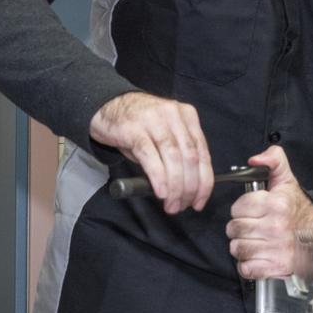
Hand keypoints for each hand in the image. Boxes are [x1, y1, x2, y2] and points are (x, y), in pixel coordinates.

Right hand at [89, 91, 212, 214]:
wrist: (108, 106)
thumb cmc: (140, 126)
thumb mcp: (164, 135)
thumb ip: (179, 154)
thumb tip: (187, 188)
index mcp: (188, 116)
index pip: (203, 152)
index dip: (204, 181)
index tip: (200, 201)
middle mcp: (174, 116)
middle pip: (190, 157)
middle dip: (189, 187)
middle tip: (182, 206)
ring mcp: (154, 121)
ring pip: (173, 158)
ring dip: (175, 187)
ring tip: (171, 205)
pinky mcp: (134, 129)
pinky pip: (150, 156)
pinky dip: (159, 177)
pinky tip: (161, 192)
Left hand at [226, 146, 312, 278]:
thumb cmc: (299, 211)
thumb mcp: (287, 180)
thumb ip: (273, 160)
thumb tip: (254, 160)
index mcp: (276, 204)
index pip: (238, 207)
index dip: (242, 208)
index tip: (252, 211)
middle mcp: (275, 226)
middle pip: (234, 228)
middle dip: (240, 227)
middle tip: (252, 226)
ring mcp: (275, 249)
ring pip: (237, 248)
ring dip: (242, 246)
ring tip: (255, 241)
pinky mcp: (275, 267)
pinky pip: (246, 268)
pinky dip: (248, 265)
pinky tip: (258, 256)